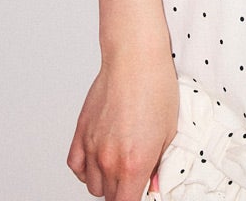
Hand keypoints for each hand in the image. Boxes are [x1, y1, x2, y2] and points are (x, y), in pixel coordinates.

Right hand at [67, 44, 178, 199]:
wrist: (135, 59)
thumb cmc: (156, 87)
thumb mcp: (170, 132)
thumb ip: (159, 165)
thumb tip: (154, 185)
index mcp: (134, 164)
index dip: (135, 200)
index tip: (142, 191)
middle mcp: (109, 160)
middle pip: (110, 197)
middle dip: (123, 191)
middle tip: (136, 176)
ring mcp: (92, 147)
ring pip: (93, 185)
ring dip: (105, 181)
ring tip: (119, 164)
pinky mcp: (81, 132)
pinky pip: (76, 166)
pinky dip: (85, 169)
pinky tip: (98, 159)